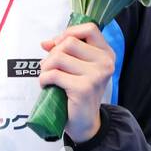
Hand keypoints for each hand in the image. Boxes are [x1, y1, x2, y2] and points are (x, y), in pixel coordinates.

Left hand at [39, 22, 114, 143]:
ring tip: (49, 78)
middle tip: (50, 68)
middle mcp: (106, 62)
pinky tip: (48, 86)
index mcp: (106, 53)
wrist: (84, 121)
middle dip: (52, 54)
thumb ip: (64, 51)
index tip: (57, 45)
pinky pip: (53, 74)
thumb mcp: (76, 67)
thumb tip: (45, 42)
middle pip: (68, 42)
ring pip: (58, 57)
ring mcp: (97, 75)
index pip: (89, 28)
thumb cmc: (78, 90)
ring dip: (45, 68)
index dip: (68, 33)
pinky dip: (43, 80)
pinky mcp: (84, 88)